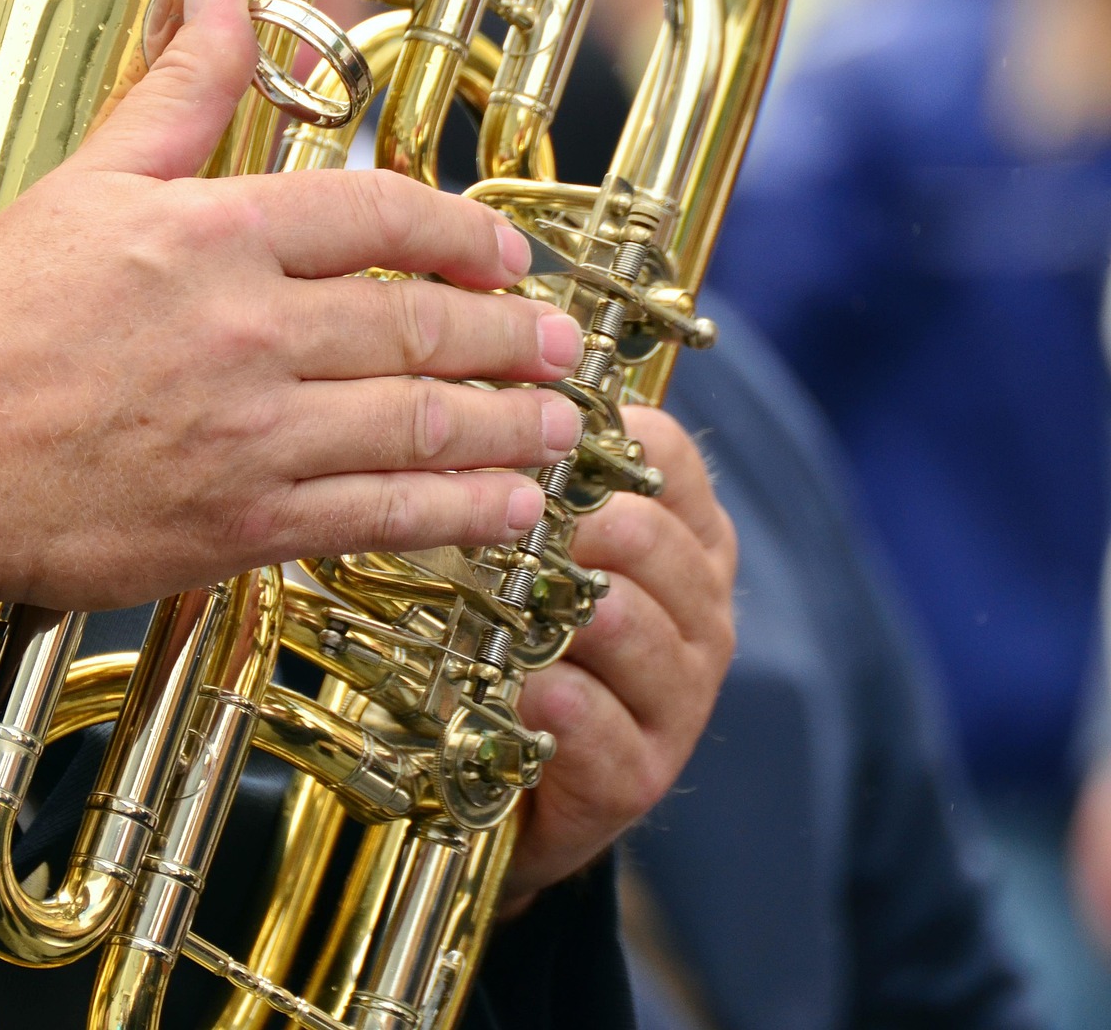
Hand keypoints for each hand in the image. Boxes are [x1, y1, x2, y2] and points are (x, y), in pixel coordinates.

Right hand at [0, 0, 586, 611]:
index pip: (382, 218)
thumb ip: (179, 90)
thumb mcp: (85, 180)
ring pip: (423, 424)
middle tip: (563, 344)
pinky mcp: (242, 524)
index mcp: (219, 233)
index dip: (467, 234)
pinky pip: (382, 515)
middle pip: (424, 327)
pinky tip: (510, 505)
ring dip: (513, 423)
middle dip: (514, 336)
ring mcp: (256, 433)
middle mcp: (254, 330)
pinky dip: (461, 511)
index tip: (508, 254)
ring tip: (564, 423)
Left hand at [505, 405, 737, 909]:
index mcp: (683, 539)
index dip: (593, 439)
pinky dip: (562, 704)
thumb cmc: (522, 643)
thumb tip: (476, 386)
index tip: (525, 439)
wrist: (513, 790)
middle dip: (571, 524)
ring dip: (564, 611)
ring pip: (632, 624)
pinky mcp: (642, 773)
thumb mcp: (535, 553)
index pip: (665, 455)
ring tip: (512, 607)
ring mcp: (680, 695)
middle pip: (648, 536)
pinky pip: (607, 723)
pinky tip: (529, 692)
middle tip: (503, 521)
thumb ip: (529, 479)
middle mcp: (699, 610)